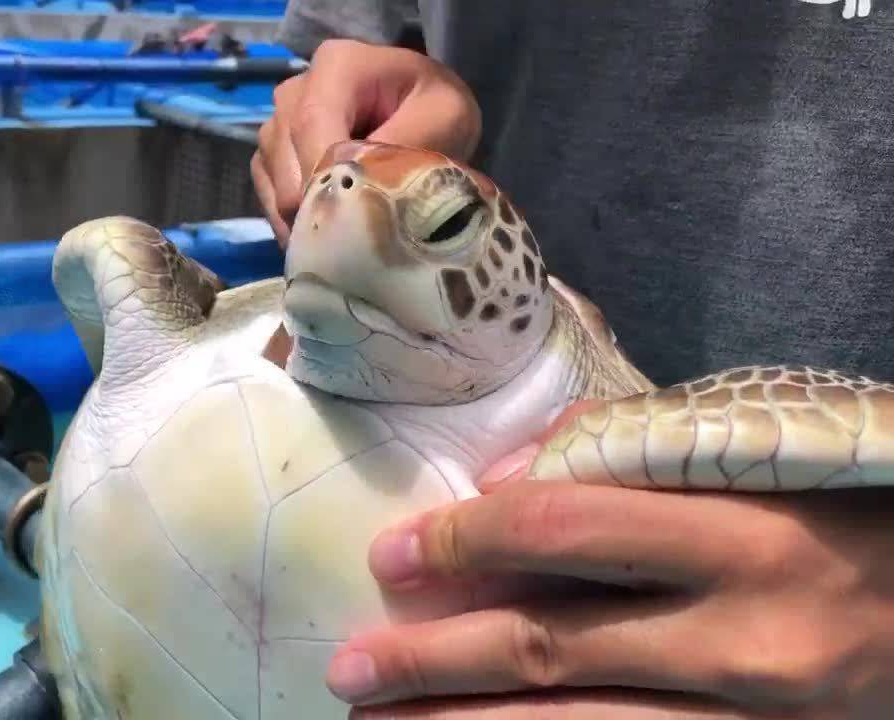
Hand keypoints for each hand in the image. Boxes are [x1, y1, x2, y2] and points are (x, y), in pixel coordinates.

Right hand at [251, 38, 481, 246]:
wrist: (423, 113)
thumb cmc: (437, 109)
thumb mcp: (448, 116)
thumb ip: (409, 141)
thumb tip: (363, 182)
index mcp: (337, 66)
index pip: (313, 121)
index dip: (323, 172)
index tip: (347, 217)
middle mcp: (295, 90)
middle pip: (287, 156)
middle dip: (318, 202)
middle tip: (357, 239)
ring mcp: (277, 124)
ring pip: (275, 182)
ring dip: (308, 215)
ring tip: (349, 236)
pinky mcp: (270, 157)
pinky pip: (268, 196)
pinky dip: (294, 221)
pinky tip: (329, 231)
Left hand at [326, 401, 893, 718]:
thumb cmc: (856, 520)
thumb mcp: (763, 468)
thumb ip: (633, 462)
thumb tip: (501, 483)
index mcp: (750, 539)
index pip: (566, 531)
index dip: (463, 540)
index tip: (391, 555)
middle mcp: (750, 643)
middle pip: (551, 650)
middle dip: (433, 661)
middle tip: (348, 667)